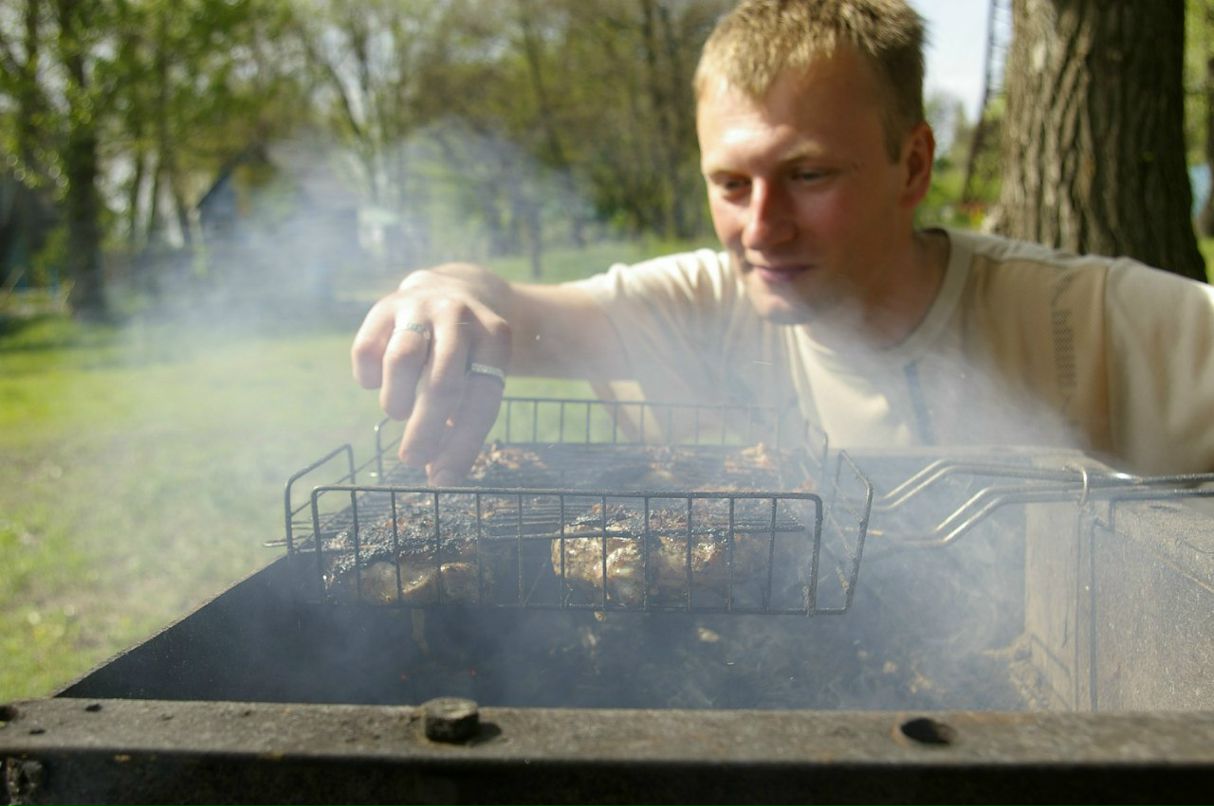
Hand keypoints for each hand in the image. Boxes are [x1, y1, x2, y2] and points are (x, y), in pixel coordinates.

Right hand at [351, 264, 511, 484]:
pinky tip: (377, 382)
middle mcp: (459, 316)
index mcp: (495, 338)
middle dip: (424, 430)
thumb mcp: (481, 378)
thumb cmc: (468, 355)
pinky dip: (369, 377)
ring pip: (402, 360)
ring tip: (398, 412)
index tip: (444, 478)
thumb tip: (440, 477)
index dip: (462, 443)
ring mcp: (421, 307)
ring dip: (397, 400)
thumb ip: (463, 425)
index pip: (481, 398)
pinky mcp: (384, 306)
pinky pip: (367, 349)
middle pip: (441, 382)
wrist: (454, 290)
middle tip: (412, 459)